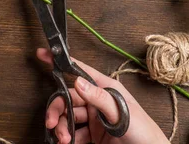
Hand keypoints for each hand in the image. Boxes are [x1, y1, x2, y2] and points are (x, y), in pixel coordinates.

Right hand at [37, 48, 168, 143]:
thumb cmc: (145, 133)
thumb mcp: (122, 113)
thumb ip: (100, 98)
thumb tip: (78, 81)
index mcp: (106, 89)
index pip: (79, 71)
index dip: (61, 62)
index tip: (43, 54)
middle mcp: (98, 102)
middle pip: (69, 99)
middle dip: (57, 110)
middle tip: (51, 123)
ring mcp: (95, 119)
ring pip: (69, 117)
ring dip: (62, 128)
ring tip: (64, 139)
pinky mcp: (94, 135)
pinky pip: (74, 133)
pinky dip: (68, 138)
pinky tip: (68, 142)